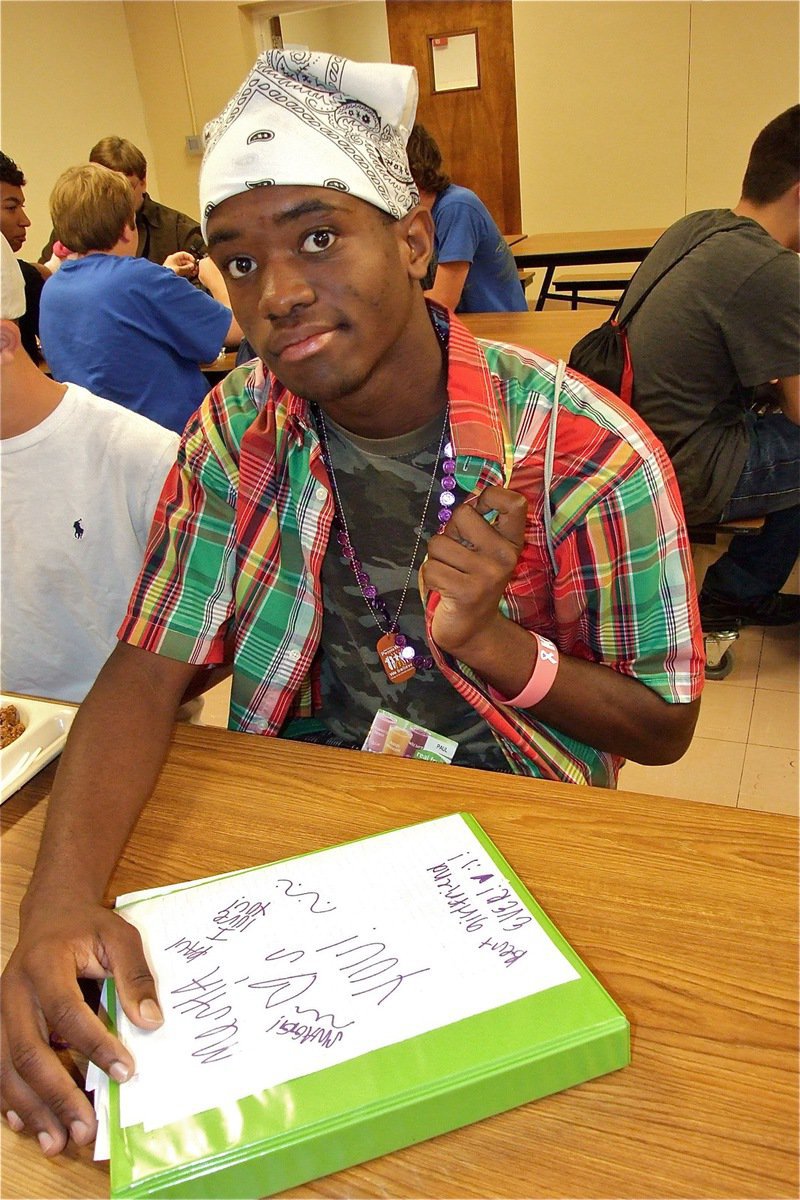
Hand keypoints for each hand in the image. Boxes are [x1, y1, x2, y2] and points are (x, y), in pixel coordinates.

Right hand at [1, 899, 162, 1154]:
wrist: (51, 913)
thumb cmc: (89, 927)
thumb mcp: (120, 936)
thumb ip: (135, 974)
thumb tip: (151, 1021)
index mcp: (45, 963)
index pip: (67, 1011)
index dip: (95, 1045)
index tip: (126, 1072)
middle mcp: (14, 991)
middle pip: (29, 1051)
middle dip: (58, 1094)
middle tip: (86, 1128)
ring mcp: (1, 1011)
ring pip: (8, 1068)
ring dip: (33, 1109)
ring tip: (58, 1142)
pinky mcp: (0, 1026)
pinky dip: (11, 1100)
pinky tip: (28, 1125)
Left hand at [162, 251, 197, 278]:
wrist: (163, 280)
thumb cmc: (167, 273)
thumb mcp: (179, 269)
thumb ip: (187, 267)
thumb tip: (192, 266)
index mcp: (173, 258)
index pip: (183, 254)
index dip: (189, 257)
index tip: (194, 261)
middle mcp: (173, 261)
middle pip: (184, 260)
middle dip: (190, 264)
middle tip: (194, 268)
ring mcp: (174, 266)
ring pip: (184, 266)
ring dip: (189, 268)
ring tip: (193, 272)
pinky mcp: (175, 272)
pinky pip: (182, 270)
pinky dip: (187, 272)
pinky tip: (190, 274)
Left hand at [421, 486, 527, 660]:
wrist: (474, 629)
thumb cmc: (470, 582)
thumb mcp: (483, 552)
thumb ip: (476, 525)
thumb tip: (468, 498)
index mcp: (512, 543)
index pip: (514, 503)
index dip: (490, 495)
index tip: (478, 509)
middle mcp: (505, 556)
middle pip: (462, 514)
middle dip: (448, 532)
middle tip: (456, 556)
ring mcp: (488, 574)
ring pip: (439, 543)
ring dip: (436, 559)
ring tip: (450, 575)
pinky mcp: (467, 591)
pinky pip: (431, 568)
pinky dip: (430, 578)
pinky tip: (443, 589)